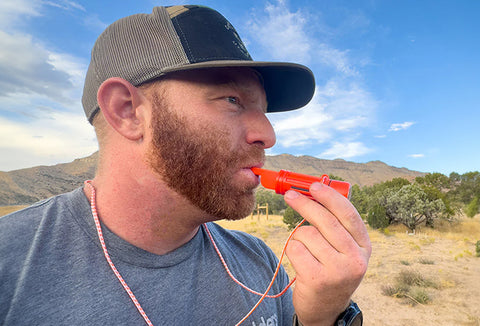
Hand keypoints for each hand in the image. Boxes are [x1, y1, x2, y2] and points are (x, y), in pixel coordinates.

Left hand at [284, 182, 370, 325]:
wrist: (324, 309)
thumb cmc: (329, 270)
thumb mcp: (341, 249)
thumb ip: (334, 224)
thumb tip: (312, 190)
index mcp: (363, 247)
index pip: (348, 214)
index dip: (330, 197)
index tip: (313, 185)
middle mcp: (356, 259)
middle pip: (326, 221)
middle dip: (305, 204)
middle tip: (289, 196)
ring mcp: (338, 271)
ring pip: (307, 234)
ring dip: (298, 237)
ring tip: (305, 251)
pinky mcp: (318, 279)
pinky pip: (295, 249)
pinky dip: (292, 250)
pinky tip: (300, 262)